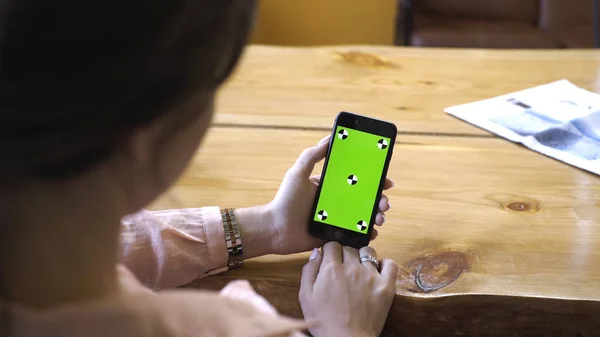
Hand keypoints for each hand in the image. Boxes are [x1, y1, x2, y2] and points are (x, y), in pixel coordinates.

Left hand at [264, 135, 393, 254]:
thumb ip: (312, 155)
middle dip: (380, 200)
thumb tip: (331, 137)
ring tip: (380, 218)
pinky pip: (356, 234)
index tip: (386, 180)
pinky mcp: (335, 235)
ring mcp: (337, 219)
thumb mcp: (297, 173)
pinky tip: (372, 232)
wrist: (275, 229)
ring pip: (364, 216)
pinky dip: (367, 233)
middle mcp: (337, 202)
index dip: (374, 180)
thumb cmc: (284, 200)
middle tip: (385, 202)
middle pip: (366, 199)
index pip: (357, 180)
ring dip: (377, 216)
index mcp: (330, 186)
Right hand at [300, 242, 397, 336]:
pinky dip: (384, 263)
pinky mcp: (386, 286)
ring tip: (359, 268)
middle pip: (349, 247)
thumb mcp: (306, 296)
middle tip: (343, 267)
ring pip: (368, 251)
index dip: (329, 251)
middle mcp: (352, 268)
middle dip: (344, 254)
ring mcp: (371, 275)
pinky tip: (377, 270)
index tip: (330, 258)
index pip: (332, 244)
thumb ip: (309, 270)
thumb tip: (316, 252)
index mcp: (331, 269)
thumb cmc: (324, 321)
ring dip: (362, 256)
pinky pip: (390, 264)